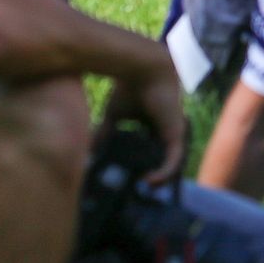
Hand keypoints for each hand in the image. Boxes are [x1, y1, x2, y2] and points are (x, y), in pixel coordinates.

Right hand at [96, 58, 185, 184]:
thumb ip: (105, 133)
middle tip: (134, 193)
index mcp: (153, 126)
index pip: (150, 153)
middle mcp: (165, 131)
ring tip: (141, 190)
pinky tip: (148, 180)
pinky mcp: (176, 133)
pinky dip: (163, 173)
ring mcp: (173, 132)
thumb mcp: (114, 115)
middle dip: (152, 179)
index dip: (140, 167)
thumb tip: (88, 151)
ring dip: (159, 180)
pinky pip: (173, 160)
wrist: (141, 69)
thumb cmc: (129, 87)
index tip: (126, 182)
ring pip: (171, 164)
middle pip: (161, 161)